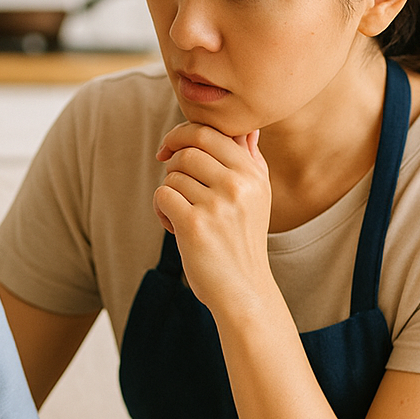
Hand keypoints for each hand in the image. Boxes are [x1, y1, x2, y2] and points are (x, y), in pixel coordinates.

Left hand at [153, 122, 272, 314]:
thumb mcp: (258, 197)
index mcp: (253, 173)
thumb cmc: (243, 241)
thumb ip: (250, 161)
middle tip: (177, 189)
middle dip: (172, 166)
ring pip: (172, 175)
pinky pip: (162, 196)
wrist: (243, 289)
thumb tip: (247, 129)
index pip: (208, 133)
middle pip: (186, 151)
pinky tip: (174, 227)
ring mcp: (217, 204)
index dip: (181, 135)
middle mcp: (238, 184)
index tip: (169, 149)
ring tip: (182, 217)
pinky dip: (161, 211)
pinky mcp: (195, 224)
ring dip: (169, 194)